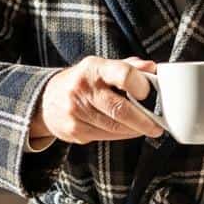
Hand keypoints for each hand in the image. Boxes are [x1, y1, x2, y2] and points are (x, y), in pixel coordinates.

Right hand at [34, 56, 162, 143]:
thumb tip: (153, 68)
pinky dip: (121, 135)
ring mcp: (76, 111)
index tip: (151, 94)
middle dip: (144, 120)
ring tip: (146, 128)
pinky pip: (105, 136)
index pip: (123, 74)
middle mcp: (83, 88)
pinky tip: (127, 131)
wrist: (46, 100)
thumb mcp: (103, 67)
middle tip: (157, 126)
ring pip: (114, 127)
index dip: (141, 86)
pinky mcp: (74, 130)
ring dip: (135, 130)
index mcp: (94, 67)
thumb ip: (129, 67)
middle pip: (120, 109)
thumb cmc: (84, 81)